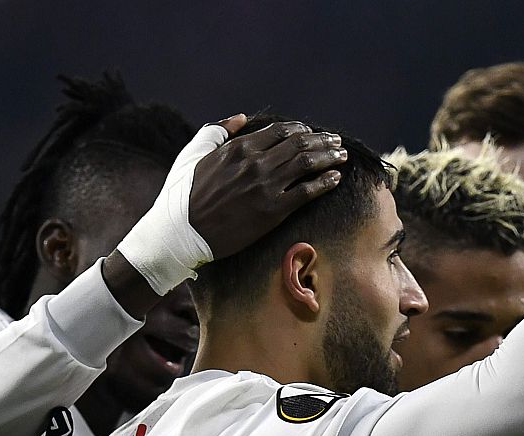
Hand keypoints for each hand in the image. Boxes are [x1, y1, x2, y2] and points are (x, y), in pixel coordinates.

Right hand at [107, 115, 346, 303]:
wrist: (182, 231)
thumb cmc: (184, 194)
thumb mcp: (194, 154)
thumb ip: (217, 131)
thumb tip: (240, 117)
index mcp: (238, 148)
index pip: (281, 131)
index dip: (302, 130)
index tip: (313, 133)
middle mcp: (255, 163)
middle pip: (300, 144)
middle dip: (322, 141)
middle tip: (336, 143)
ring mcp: (266, 186)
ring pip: (307, 164)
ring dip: (329, 158)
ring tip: (341, 156)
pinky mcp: (273, 210)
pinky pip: (307, 192)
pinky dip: (325, 182)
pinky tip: (335, 179)